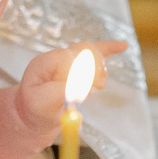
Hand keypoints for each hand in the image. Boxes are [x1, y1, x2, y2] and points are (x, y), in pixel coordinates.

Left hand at [14, 40, 129, 124]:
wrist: (34, 113)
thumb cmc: (36, 109)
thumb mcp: (42, 104)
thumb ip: (59, 92)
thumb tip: (80, 85)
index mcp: (44, 63)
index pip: (67, 57)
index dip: (78, 74)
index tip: (82, 92)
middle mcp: (56, 57)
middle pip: (82, 50)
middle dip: (94, 68)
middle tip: (98, 86)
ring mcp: (68, 58)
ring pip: (91, 52)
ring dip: (100, 67)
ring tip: (100, 84)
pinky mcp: (78, 64)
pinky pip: (95, 52)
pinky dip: (109, 49)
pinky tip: (123, 46)